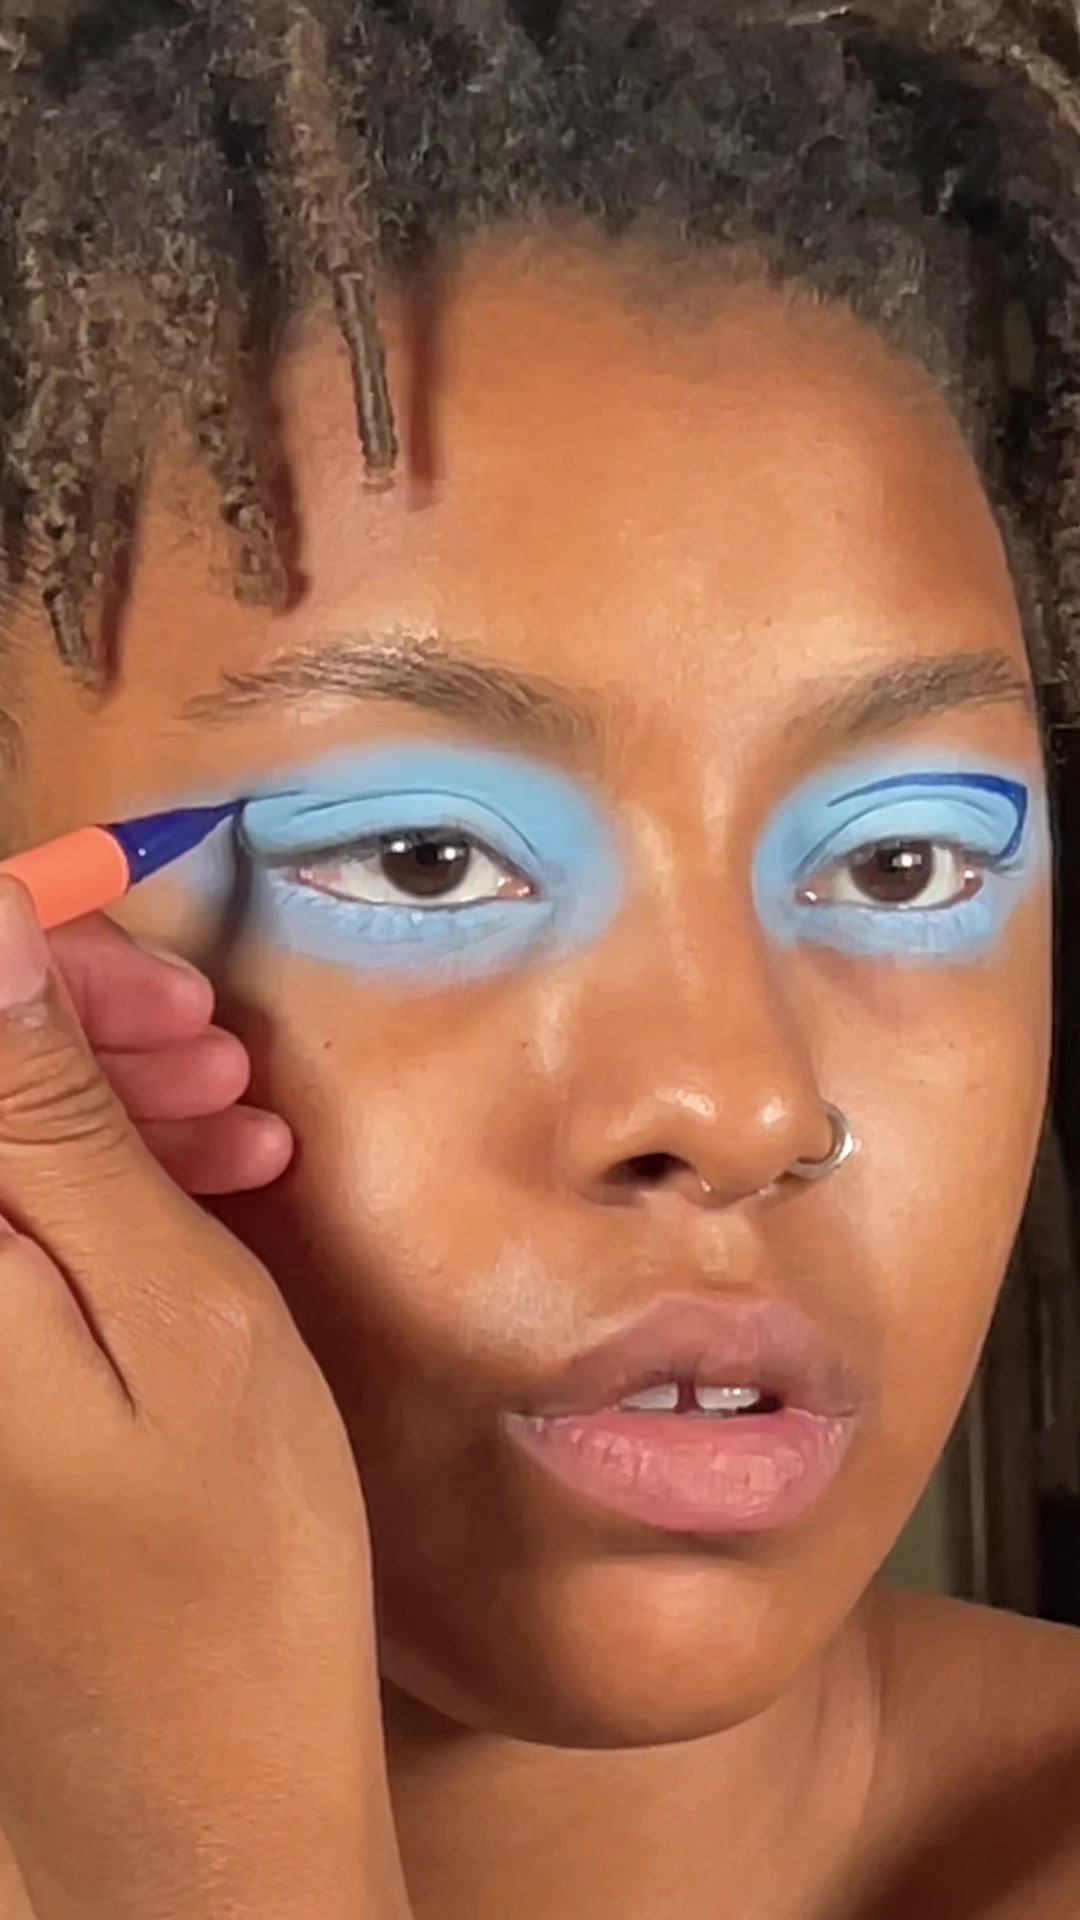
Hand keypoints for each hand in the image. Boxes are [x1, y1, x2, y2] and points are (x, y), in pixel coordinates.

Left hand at [0, 883, 410, 1919]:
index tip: (146, 940)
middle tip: (211, 1041)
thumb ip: (52, 1117)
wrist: (201, 1799)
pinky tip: (196, 1182)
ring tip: (233, 1118)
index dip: (29, 949)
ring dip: (93, 1101)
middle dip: (70, 1025)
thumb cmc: (224, 1570)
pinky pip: (7, 1233)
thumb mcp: (172, 1310)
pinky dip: (91, 1184)